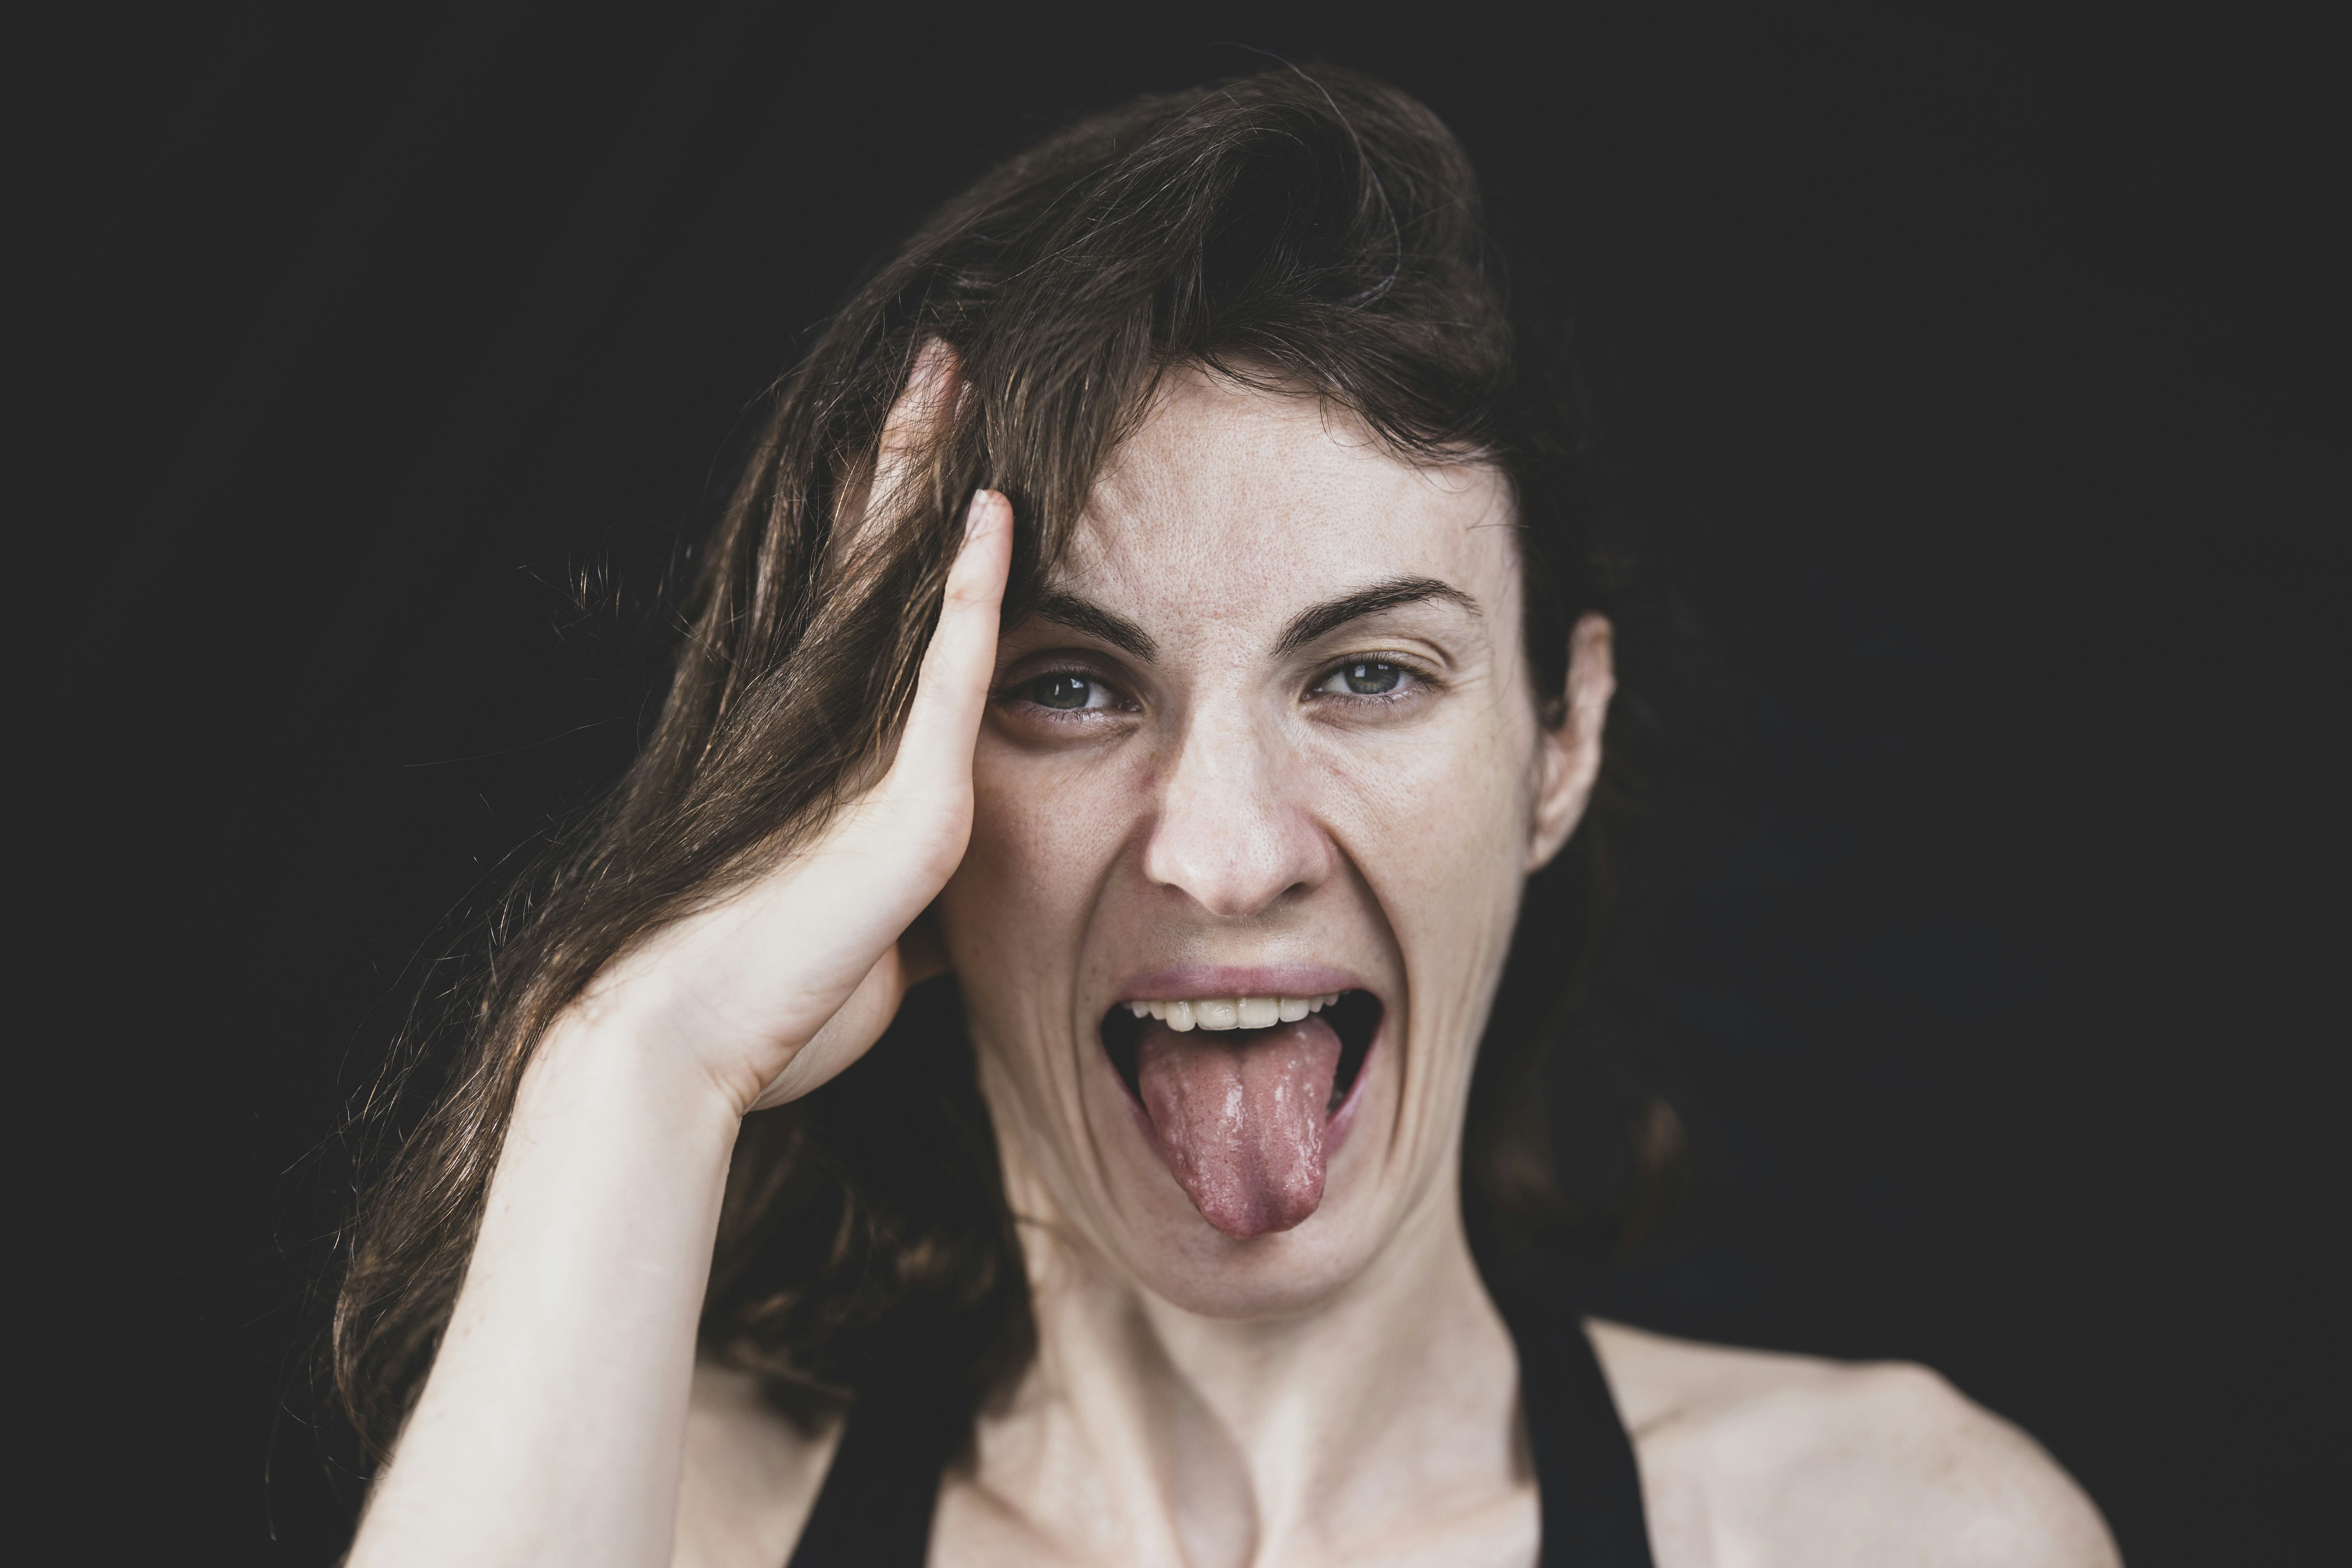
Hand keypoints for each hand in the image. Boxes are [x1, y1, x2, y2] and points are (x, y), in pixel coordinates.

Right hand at [557, 355, 1009, 1116]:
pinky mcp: (909, 801)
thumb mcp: (866, 949)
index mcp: (834, 758)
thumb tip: (930, 920)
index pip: (880, 617)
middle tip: (933, 368)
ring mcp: (866, 755)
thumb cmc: (767, 1009)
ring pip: (903, 584)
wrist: (686, 1044)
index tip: (926, 457)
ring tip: (950, 376)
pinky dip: (975, 593)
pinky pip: (952, 669)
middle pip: (878, 564)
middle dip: (903, 462)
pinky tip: (991, 512)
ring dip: (926, 479)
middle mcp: (839, 729)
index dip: (900, 531)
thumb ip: (902, 906)